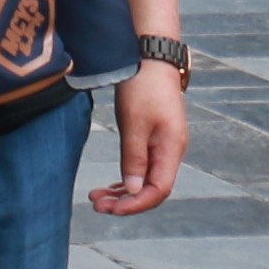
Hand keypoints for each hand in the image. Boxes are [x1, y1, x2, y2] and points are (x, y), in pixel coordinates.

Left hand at [89, 61, 187, 214]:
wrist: (151, 58)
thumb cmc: (143, 87)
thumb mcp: (134, 123)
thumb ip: (134, 159)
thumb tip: (133, 192)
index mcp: (172, 149)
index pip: (158, 191)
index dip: (135, 205)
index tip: (110, 209)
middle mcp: (172, 151)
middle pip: (152, 190)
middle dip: (125, 202)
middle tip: (96, 205)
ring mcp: (165, 146)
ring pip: (146, 180)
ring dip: (123, 192)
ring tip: (97, 198)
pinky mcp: (156, 139)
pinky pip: (144, 168)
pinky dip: (127, 179)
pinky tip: (111, 186)